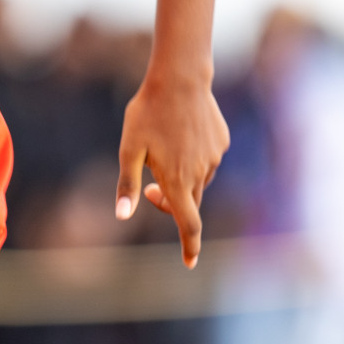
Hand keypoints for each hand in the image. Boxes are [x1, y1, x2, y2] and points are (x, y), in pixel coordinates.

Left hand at [115, 70, 229, 267]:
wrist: (180, 80)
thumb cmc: (147, 113)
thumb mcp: (129, 148)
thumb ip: (127, 183)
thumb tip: (122, 216)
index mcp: (177, 180)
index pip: (188, 224)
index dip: (189, 246)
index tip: (190, 263)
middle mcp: (200, 174)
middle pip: (189, 204)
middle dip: (171, 205)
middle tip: (149, 186)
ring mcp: (214, 159)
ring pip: (199, 181)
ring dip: (182, 179)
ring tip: (162, 150)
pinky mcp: (221, 143)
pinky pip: (207, 160)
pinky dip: (193, 159)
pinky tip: (180, 134)